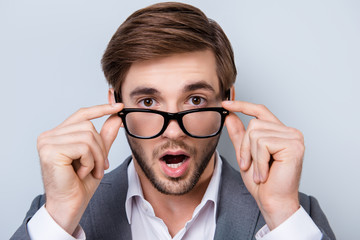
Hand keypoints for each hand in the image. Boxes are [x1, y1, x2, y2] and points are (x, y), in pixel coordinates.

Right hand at [37, 103, 122, 233]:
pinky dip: (90, 162)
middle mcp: (49, 135)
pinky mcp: (50, 151)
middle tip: (101, 166)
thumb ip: (104, 137)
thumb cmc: (79, 184)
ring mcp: (47, 142)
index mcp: (58, 134)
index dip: (101, 109)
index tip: (118, 106)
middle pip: (88, 126)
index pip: (81, 114)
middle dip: (101, 148)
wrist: (69, 206)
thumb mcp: (97, 156)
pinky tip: (82, 173)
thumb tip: (116, 117)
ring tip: (92, 171)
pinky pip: (83, 147)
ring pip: (88, 136)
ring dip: (97, 157)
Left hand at [222, 101, 303, 229]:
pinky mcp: (293, 145)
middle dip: (245, 147)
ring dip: (252, 156)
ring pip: (256, 133)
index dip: (242, 105)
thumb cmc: (262, 182)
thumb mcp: (245, 154)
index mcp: (280, 132)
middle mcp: (289, 132)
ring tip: (259, 171)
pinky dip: (258, 161)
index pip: (260, 111)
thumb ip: (239, 135)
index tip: (226, 103)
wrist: (272, 201)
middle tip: (250, 166)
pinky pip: (262, 144)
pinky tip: (265, 173)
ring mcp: (294, 137)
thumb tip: (230, 117)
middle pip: (254, 124)